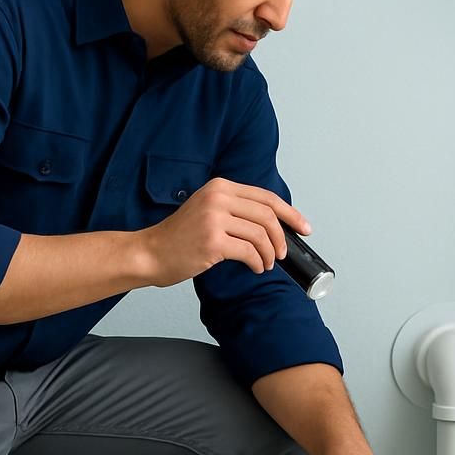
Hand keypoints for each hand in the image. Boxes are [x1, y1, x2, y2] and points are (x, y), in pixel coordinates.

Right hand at [137, 178, 309, 286]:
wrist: (150, 253)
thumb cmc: (180, 237)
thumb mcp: (208, 210)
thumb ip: (236, 210)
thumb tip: (274, 224)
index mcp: (219, 186)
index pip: (265, 197)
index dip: (290, 213)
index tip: (303, 227)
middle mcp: (218, 198)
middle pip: (267, 215)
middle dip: (282, 237)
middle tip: (283, 253)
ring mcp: (214, 219)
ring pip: (261, 235)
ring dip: (270, 253)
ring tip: (266, 263)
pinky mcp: (212, 241)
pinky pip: (249, 252)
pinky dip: (258, 262)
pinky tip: (255, 268)